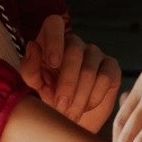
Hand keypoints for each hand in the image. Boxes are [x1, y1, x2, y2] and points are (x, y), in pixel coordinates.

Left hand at [22, 14, 121, 134]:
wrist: (73, 117)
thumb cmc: (50, 96)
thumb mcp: (35, 86)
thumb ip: (29, 68)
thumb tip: (33, 46)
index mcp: (51, 42)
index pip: (54, 23)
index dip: (55, 39)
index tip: (53, 63)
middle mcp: (74, 43)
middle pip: (74, 51)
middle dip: (67, 84)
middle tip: (61, 107)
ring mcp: (94, 53)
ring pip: (89, 70)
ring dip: (79, 97)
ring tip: (70, 114)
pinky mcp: (111, 66)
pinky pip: (105, 78)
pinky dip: (94, 97)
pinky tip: (86, 107)